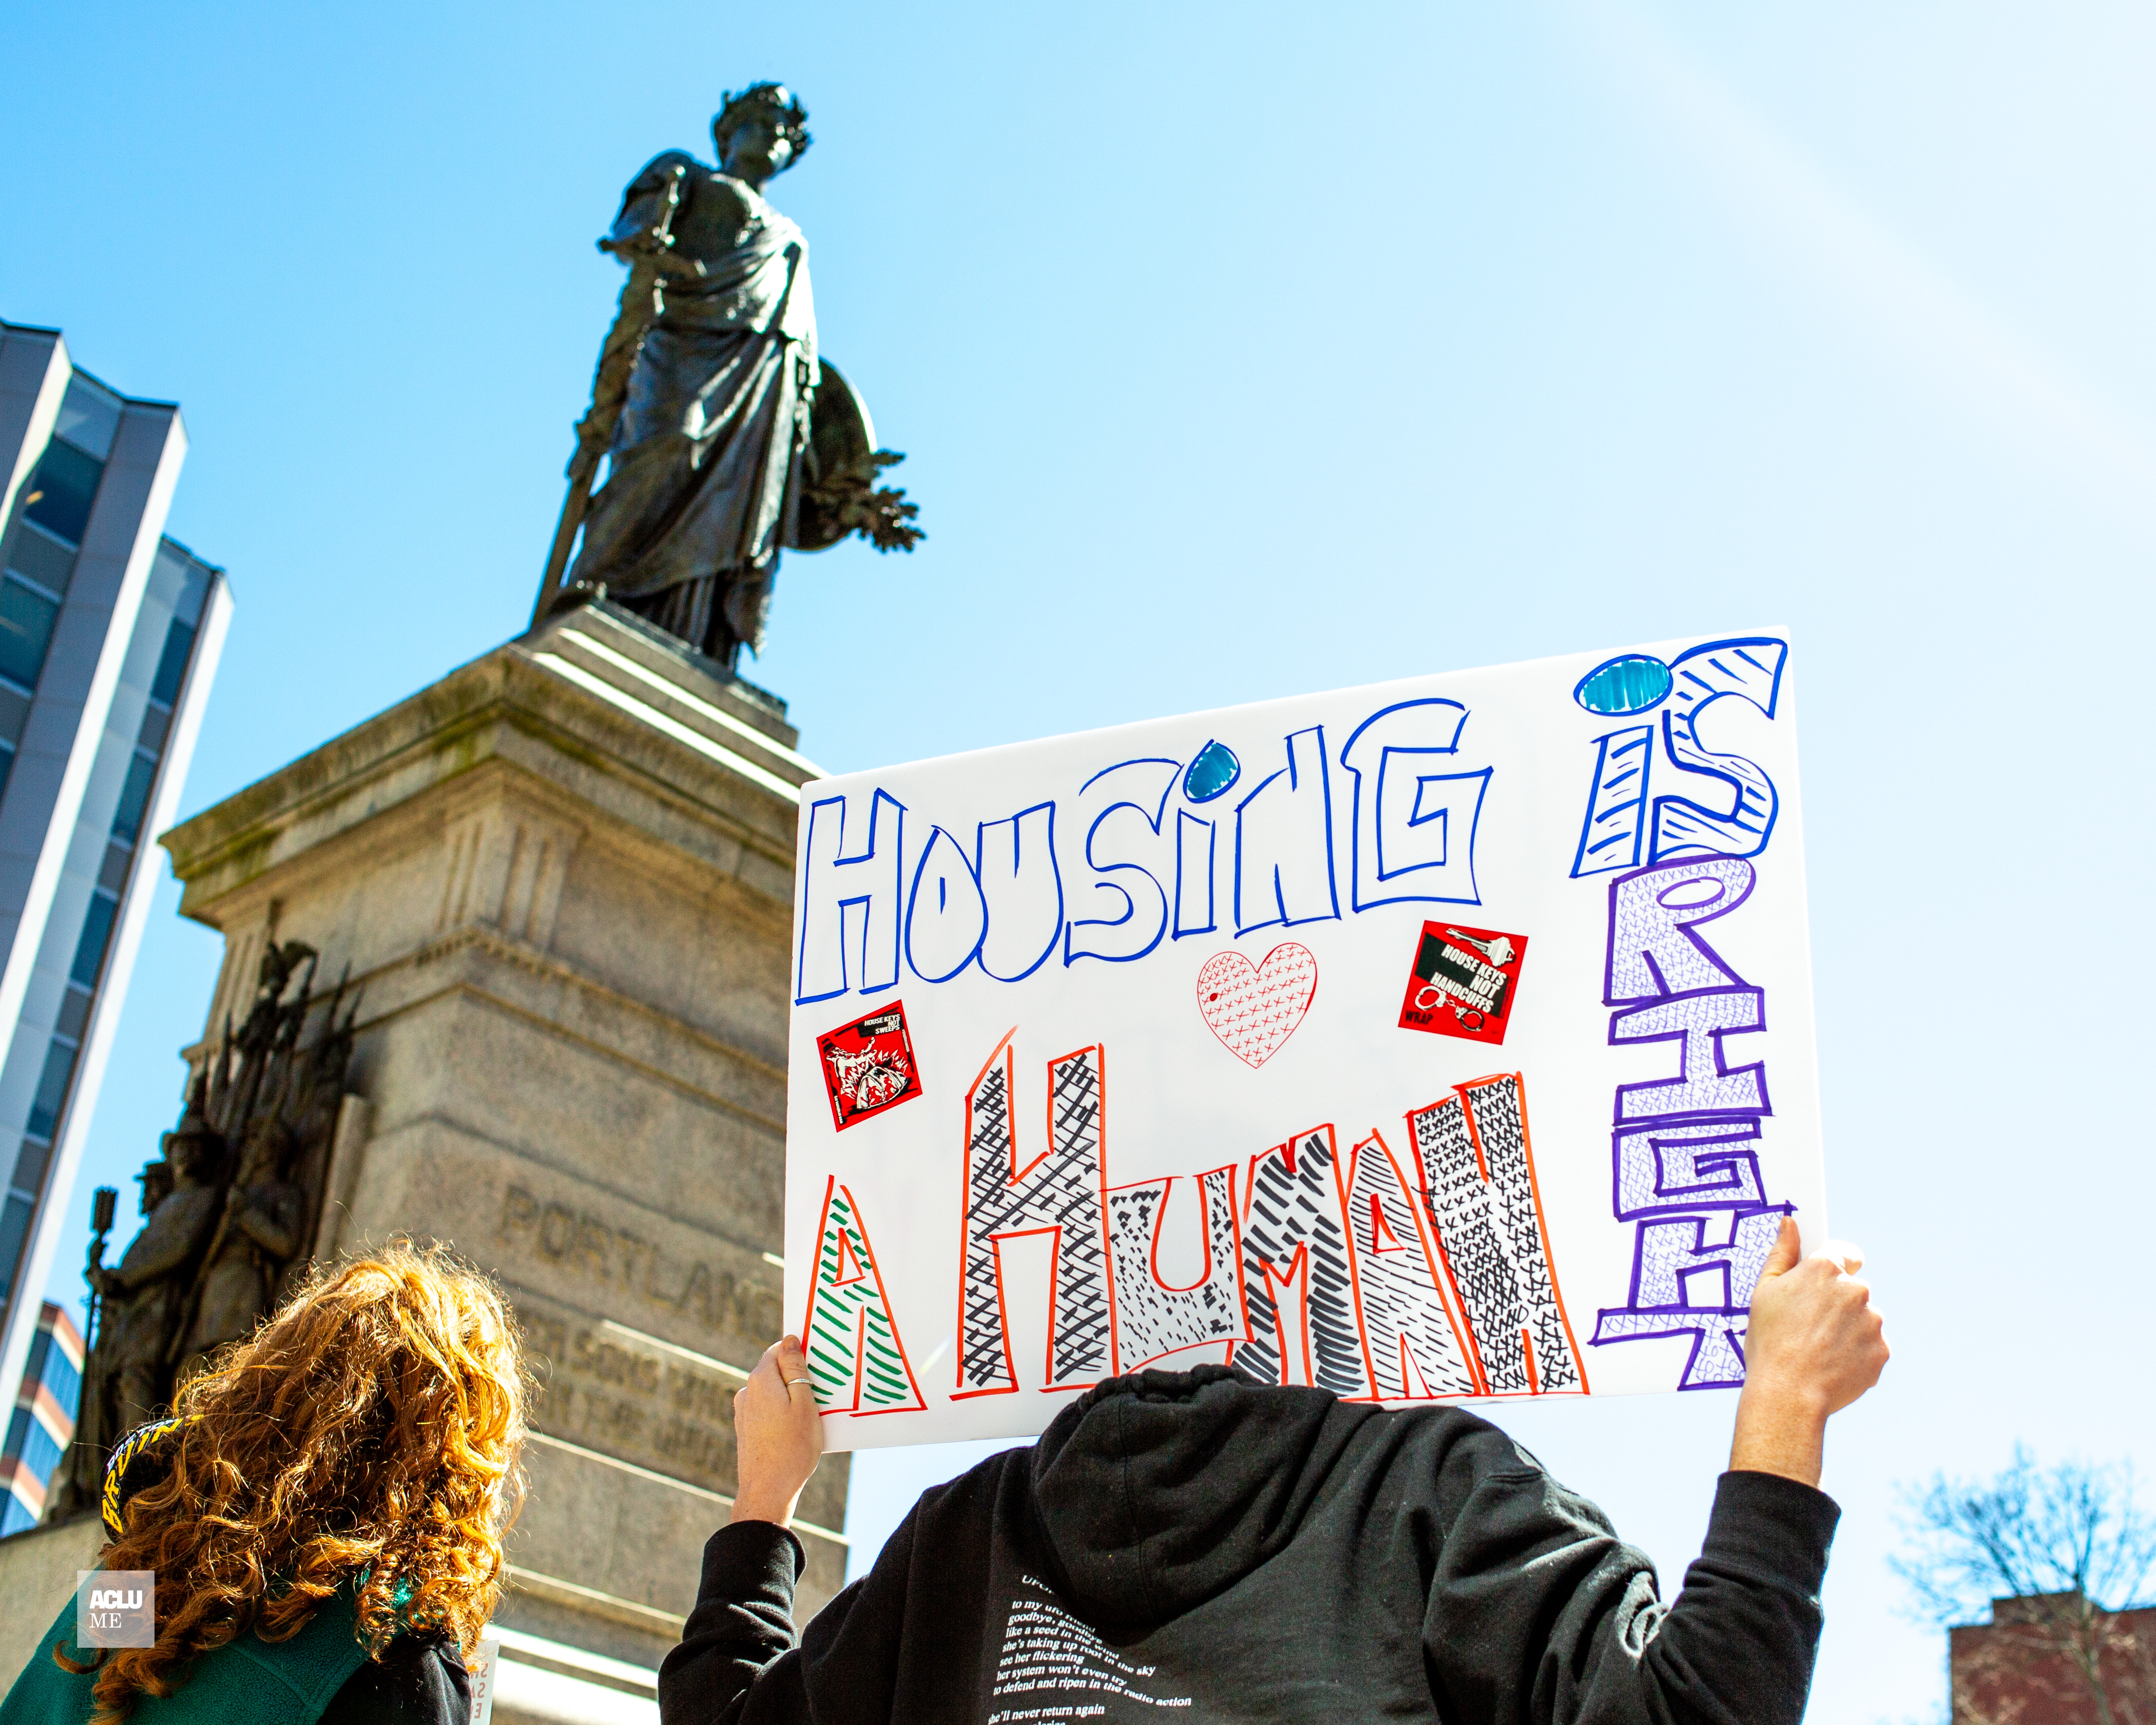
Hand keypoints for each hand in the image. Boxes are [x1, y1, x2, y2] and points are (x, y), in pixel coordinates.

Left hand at [729, 1336, 823, 1528]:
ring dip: (790, 1397)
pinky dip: (781, 1413)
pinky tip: (796, 1430)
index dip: (799, 1354)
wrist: (767, 1492)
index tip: (818, 1366)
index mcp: (761, 1380)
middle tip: (821, 1392)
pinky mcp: (745, 1429)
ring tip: (811, 1416)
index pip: (779, 1349)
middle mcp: (747, 1392)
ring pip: (772, 1392)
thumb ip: (796, 1369)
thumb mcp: (804, 1403)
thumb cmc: (792, 1448)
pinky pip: (767, 1410)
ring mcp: (743, 1412)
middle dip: (797, 1377)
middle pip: (775, 1371)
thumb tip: (790, 1340)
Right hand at [1729, 1217, 1888, 1486]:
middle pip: (1854, 1287)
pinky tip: (1832, 1364)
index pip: (1846, 1252)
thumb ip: (1782, 1253)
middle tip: (1810, 1325)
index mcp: (1825, 1270)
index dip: (1835, 1265)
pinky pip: (1872, 1345)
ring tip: (1819, 1349)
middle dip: (1838, 1301)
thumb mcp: (1765, 1291)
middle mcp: (1855, 1290)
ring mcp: (1872, 1321)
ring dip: (1849, 1328)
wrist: (1789, 1394)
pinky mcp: (1882, 1350)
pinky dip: (1857, 1352)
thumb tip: (1791, 1223)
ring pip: (1864, 1317)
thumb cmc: (1769, 1341)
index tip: (1823, 1282)